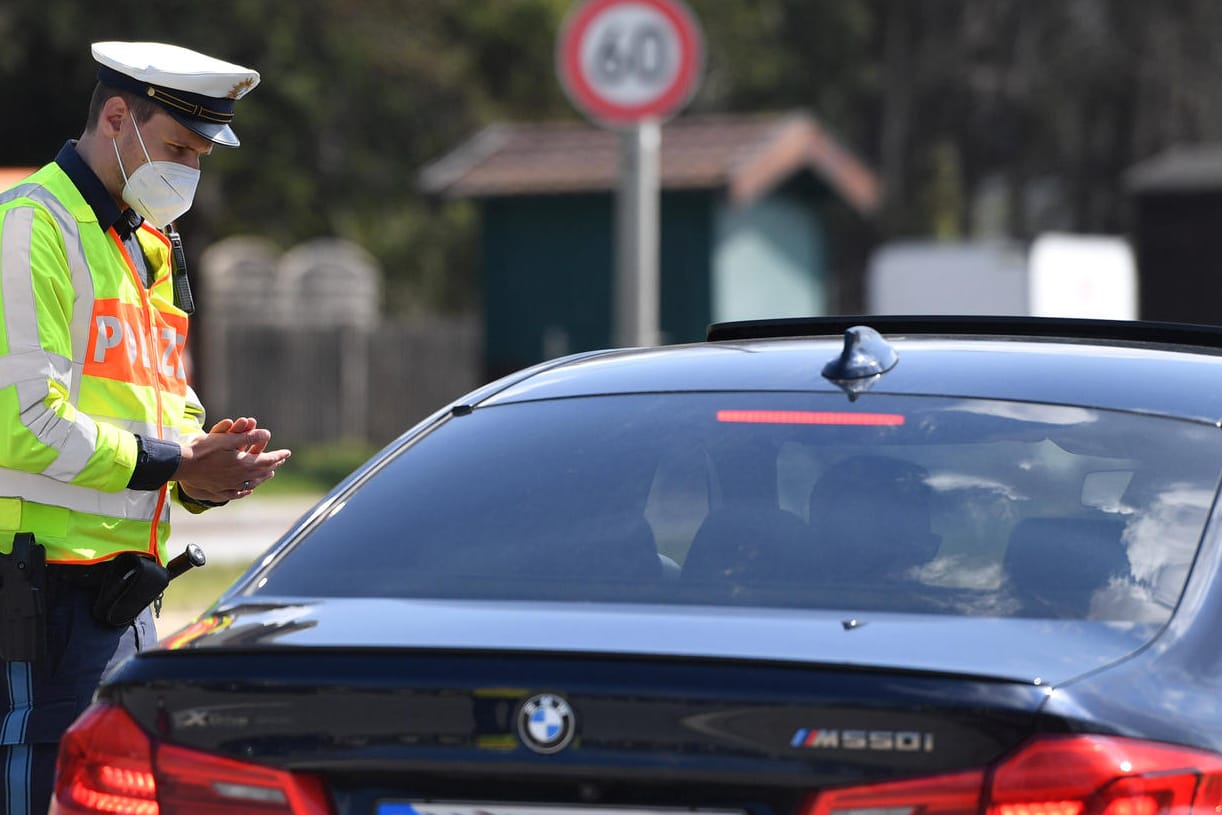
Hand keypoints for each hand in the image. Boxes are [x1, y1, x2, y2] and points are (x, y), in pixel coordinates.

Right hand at [175, 416, 290, 501]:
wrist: (181, 466)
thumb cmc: (203, 450)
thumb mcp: (227, 439)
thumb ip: (249, 436)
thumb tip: (267, 434)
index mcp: (244, 464)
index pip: (268, 460)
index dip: (279, 456)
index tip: (287, 453)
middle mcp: (240, 477)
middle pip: (261, 472)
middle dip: (272, 465)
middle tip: (279, 461)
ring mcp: (230, 486)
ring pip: (252, 483)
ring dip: (262, 477)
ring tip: (268, 473)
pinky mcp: (220, 491)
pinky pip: (237, 493)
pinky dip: (246, 490)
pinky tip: (248, 490)